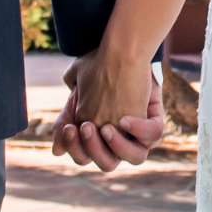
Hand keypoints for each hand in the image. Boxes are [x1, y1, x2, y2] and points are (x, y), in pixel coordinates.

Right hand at [53, 51, 164, 172]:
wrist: (121, 48)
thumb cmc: (99, 68)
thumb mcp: (77, 94)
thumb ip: (66, 119)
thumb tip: (56, 149)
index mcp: (100, 137)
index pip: (85, 157)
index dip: (76, 147)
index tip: (70, 127)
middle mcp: (121, 139)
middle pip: (108, 164)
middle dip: (95, 149)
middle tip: (88, 126)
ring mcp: (139, 132)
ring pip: (136, 158)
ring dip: (119, 147)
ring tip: (107, 128)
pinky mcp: (154, 119)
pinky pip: (153, 136)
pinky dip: (140, 130)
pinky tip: (126, 119)